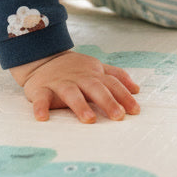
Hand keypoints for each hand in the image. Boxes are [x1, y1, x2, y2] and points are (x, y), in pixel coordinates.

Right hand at [10, 50, 140, 122]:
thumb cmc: (73, 68)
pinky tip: (43, 117)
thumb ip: (115, 76)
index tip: (135, 110)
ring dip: (80, 105)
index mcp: (93, 74)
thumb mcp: (96, 68)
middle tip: (118, 116)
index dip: (124, 96)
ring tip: (89, 119)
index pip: (111, 84)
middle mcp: (78, 78)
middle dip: (107, 101)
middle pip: (95, 88)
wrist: (41, 57)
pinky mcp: (41, 89)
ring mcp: (60, 83)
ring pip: (71, 93)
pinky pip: (41, 98)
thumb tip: (136, 89)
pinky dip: (40, 107)